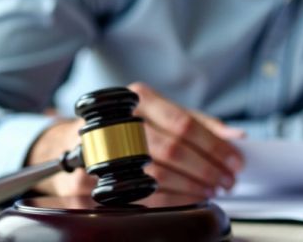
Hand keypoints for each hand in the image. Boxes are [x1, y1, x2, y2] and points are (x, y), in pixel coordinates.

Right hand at [28, 84, 246, 197]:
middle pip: (172, 151)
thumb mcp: (160, 114)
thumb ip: (199, 123)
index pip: (184, 124)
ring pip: (156, 177)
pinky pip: (136, 200)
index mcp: (135, 99)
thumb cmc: (125, 128)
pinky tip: (185, 202)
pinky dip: (168, 204)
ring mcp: (96, 156)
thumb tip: (237, 137)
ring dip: (191, 189)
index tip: (235, 161)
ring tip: (211, 191)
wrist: (66, 144)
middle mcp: (114, 123)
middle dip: (207, 170)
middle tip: (227, 181)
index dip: (215, 146)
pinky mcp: (84, 185)